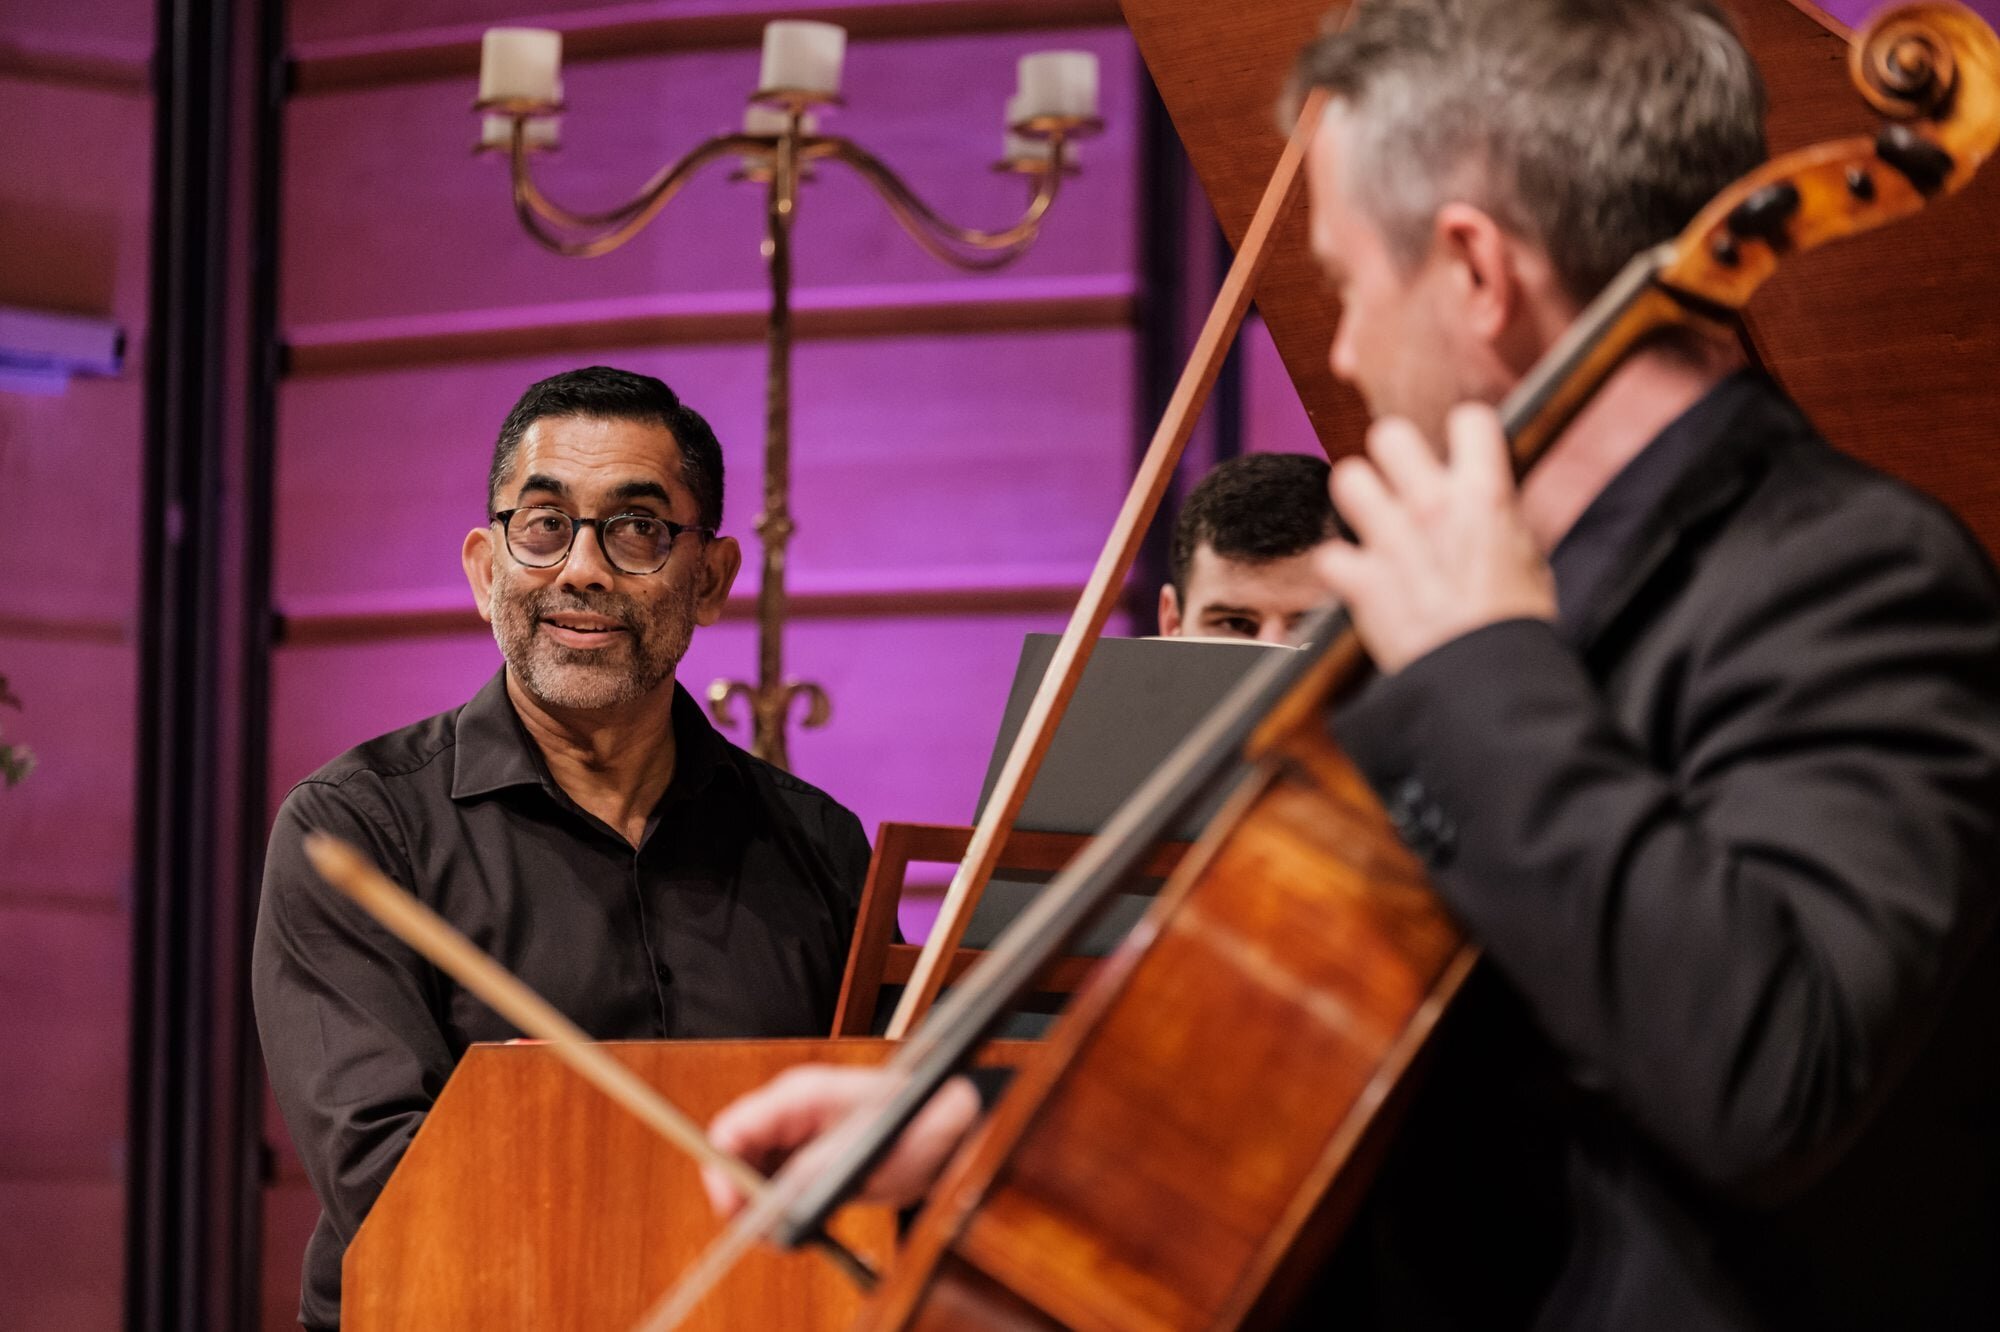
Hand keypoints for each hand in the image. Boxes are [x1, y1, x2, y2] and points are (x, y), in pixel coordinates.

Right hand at [702, 1065, 982, 1216]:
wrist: (948, 1131)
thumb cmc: (918, 1125)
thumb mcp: (869, 1153)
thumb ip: (816, 1172)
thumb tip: (774, 1200)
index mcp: (800, 1096)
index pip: (733, 1129)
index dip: (724, 1174)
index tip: (739, 1213)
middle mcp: (789, 1113)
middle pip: (734, 1156)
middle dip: (742, 1198)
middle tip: (771, 1232)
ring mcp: (795, 1135)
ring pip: (749, 1175)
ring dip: (762, 1209)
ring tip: (795, 1231)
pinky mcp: (804, 1159)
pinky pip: (772, 1187)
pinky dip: (780, 1211)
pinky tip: (806, 1224)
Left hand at [1317, 404, 1555, 673]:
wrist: (1487, 682)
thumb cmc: (1515, 626)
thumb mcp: (1528, 559)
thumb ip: (1497, 520)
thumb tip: (1486, 504)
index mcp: (1485, 495)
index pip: (1470, 419)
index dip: (1463, 433)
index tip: (1458, 453)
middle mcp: (1434, 506)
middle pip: (1390, 433)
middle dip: (1392, 455)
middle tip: (1400, 483)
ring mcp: (1392, 539)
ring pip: (1348, 477)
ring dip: (1357, 498)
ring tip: (1371, 522)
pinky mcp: (1360, 580)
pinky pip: (1330, 555)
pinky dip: (1341, 570)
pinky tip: (1358, 581)